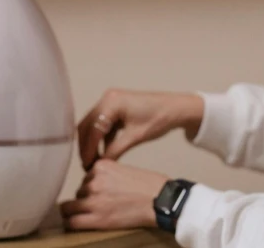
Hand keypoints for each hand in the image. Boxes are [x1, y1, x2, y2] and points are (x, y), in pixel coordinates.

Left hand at [59, 159, 169, 230]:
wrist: (161, 200)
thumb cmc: (150, 186)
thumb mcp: (124, 170)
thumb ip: (107, 175)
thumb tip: (94, 184)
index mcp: (101, 166)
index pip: (85, 178)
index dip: (91, 187)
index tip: (98, 194)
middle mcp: (94, 181)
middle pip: (79, 192)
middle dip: (85, 199)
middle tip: (100, 205)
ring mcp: (93, 199)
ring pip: (71, 207)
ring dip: (80, 211)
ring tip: (96, 215)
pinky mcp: (96, 217)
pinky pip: (72, 221)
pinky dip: (71, 223)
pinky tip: (74, 224)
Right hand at [77, 89, 203, 169]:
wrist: (176, 109)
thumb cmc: (158, 120)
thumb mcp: (135, 137)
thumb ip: (115, 150)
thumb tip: (99, 165)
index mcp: (111, 102)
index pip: (92, 128)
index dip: (88, 149)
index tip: (87, 166)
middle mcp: (107, 98)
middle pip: (87, 125)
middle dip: (86, 146)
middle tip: (87, 165)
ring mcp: (110, 101)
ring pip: (93, 124)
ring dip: (92, 142)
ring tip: (94, 162)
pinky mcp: (115, 107)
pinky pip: (102, 123)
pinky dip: (101, 138)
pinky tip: (103, 153)